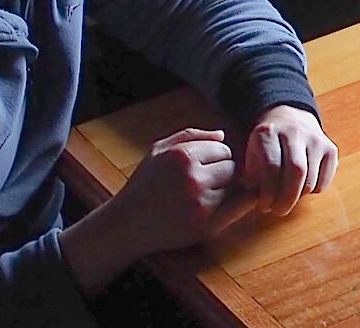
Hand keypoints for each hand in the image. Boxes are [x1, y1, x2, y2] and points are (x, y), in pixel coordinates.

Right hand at [62, 128, 249, 291]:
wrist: (127, 223)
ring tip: (196, 196)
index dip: (215, 158)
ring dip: (221, 191)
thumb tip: (222, 135)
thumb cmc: (143, 184)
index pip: (223, 149)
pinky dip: (222, 208)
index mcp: (182, 155)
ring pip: (232, 189)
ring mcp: (201, 202)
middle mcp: (193, 177)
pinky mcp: (205, 225)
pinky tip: (201, 208)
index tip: (202, 166)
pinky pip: (230, 209)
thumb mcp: (158, 151)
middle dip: (221, 173)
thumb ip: (191, 136)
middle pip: (232, 168)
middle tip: (199, 182)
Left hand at [241, 105, 339, 215]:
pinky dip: (314, 190)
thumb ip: (250, 175)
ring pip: (311, 179)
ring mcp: (315, 139)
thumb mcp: (251, 154)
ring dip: (298, 197)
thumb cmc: (266, 145)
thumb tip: (255, 200)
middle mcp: (294, 132)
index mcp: (268, 132)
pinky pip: (324, 180)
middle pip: (296, 172)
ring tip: (287, 199)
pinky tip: (302, 187)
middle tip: (278, 210)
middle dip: (286, 199)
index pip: (271, 167)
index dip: (268, 192)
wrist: (289, 118)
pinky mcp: (330, 148)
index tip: (263, 206)